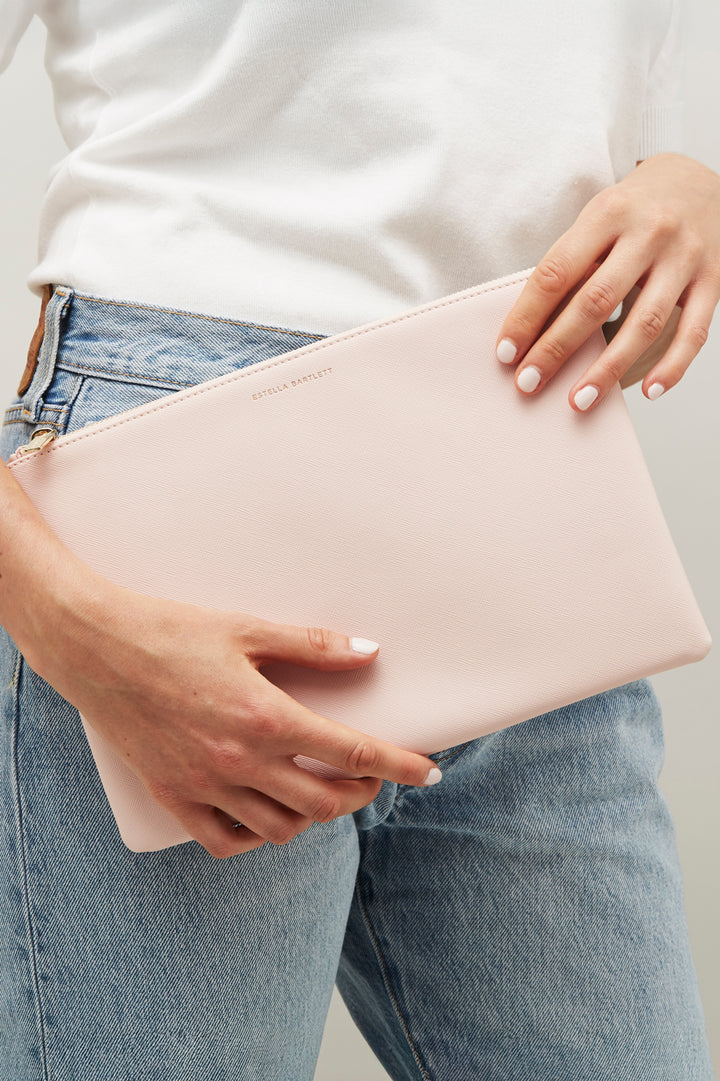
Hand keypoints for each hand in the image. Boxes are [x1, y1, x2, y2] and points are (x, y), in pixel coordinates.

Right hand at [27, 576, 440, 858]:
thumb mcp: (248, 628)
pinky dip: (257, 834)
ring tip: (322, 789)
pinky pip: (226, 840)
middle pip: (325, 801)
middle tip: (370, 773)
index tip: (429, 771)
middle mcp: (240, 761)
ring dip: (314, 813)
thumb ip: (313, 646)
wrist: (95, 647)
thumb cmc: (172, 630)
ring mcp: (205, 785)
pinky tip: (267, 812)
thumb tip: (370, 653)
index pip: (353, 754)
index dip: (400, 765)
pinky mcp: (173, 796)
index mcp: (266, 717)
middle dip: (362, 792)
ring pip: (282, 827)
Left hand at [495, 152, 719, 410]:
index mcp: (608, 214)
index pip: (556, 272)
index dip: (527, 316)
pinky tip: (649, 391)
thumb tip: (530, 328)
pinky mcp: (713, 281)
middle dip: (557, 348)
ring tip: (580, 400)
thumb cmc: (634, 209)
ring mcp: (684, 259)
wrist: (698, 180)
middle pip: (596, 301)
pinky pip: (694, 332)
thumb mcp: (597, 218)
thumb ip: (571, 263)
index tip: (506, 353)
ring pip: (644, 324)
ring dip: (608, 369)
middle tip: (528, 382)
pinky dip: (673, 366)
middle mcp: (649, 233)